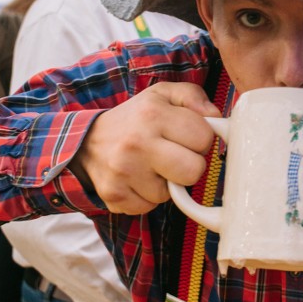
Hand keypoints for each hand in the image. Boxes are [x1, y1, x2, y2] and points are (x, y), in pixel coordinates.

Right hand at [73, 82, 221, 213]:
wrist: (87, 142)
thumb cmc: (135, 118)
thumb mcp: (162, 94)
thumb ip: (193, 97)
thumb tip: (216, 118)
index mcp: (153, 114)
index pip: (205, 138)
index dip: (200, 139)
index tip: (186, 136)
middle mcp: (137, 142)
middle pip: (194, 171)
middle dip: (190, 165)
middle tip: (174, 155)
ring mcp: (124, 172)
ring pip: (172, 194)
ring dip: (166, 182)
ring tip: (150, 165)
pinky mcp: (115, 195)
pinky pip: (150, 207)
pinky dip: (147, 196)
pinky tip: (137, 179)